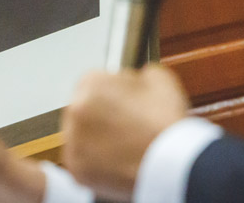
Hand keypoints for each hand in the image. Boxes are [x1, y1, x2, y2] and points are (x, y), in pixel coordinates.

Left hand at [62, 65, 189, 200]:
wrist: (170, 163)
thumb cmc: (164, 122)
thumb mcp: (159, 78)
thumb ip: (137, 74)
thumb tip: (132, 82)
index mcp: (92, 84)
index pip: (93, 81)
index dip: (111, 91)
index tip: (121, 101)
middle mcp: (76, 110)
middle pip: (84, 108)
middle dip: (100, 114)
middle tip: (125, 124)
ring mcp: (73, 142)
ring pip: (81, 135)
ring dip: (96, 137)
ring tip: (124, 144)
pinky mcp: (77, 170)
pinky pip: (83, 161)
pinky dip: (97, 162)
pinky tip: (118, 160)